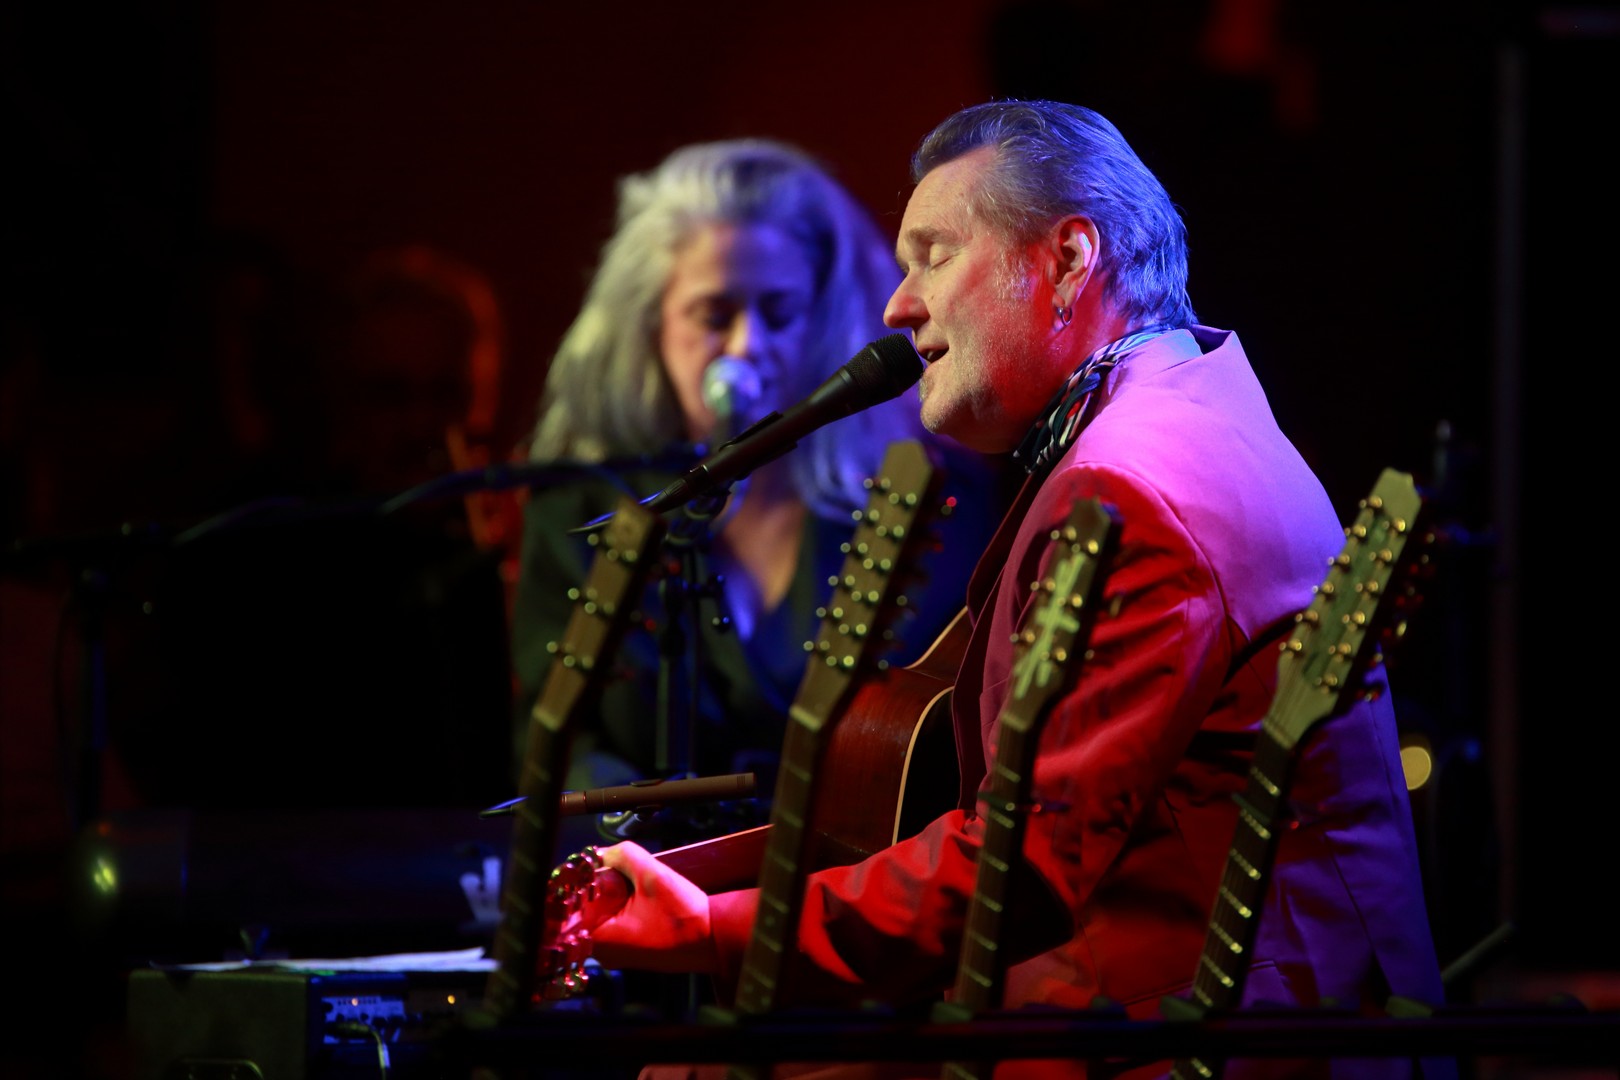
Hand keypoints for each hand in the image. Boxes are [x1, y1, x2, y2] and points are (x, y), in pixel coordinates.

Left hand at [588, 841, 717, 973]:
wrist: (713, 939)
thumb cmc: (684, 916)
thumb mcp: (653, 875)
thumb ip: (622, 856)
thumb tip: (602, 853)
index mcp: (600, 938)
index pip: (568, 907)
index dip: (576, 882)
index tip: (590, 867)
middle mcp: (602, 952)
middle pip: (582, 910)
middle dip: (595, 887)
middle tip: (615, 872)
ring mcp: (615, 954)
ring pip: (598, 916)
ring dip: (609, 897)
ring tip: (632, 886)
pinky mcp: (628, 951)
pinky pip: (612, 924)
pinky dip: (619, 908)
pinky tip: (639, 899)